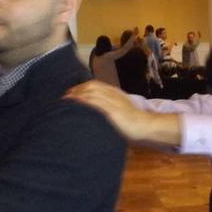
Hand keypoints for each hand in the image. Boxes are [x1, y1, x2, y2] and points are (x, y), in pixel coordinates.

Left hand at [66, 81, 180, 144]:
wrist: (146, 126)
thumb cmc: (134, 122)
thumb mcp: (121, 111)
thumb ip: (110, 108)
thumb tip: (96, 112)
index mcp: (115, 93)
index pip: (95, 85)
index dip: (81, 87)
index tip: (71, 93)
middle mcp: (113, 94)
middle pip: (91, 86)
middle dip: (76, 90)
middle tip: (65, 97)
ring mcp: (113, 102)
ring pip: (92, 93)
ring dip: (77, 95)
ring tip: (66, 101)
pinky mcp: (113, 111)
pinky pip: (96, 103)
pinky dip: (84, 102)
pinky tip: (76, 104)